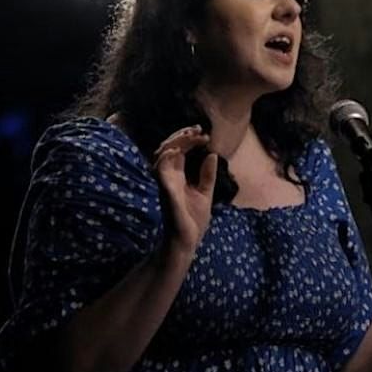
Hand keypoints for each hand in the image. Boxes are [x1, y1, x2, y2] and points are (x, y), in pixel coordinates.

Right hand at [153, 125, 217, 254]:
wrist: (187, 241)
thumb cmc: (193, 220)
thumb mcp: (205, 193)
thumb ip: (207, 175)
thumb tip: (211, 154)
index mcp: (178, 176)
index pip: (179, 150)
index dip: (188, 138)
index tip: (204, 134)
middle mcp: (169, 177)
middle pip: (169, 147)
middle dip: (182, 135)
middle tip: (198, 130)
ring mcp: (165, 183)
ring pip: (161, 154)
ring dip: (175, 142)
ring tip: (190, 135)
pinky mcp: (165, 191)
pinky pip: (159, 171)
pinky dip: (165, 158)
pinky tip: (176, 150)